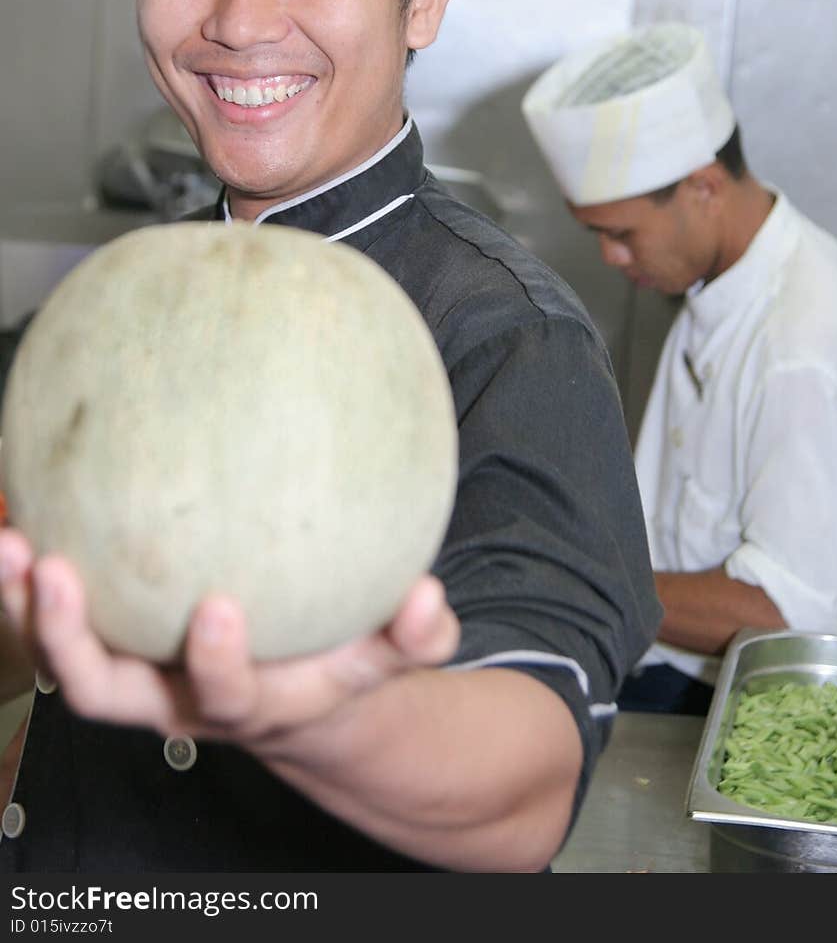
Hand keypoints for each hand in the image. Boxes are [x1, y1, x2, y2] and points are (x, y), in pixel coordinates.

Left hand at [0, 526, 458, 766]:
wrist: (290, 698)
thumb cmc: (335, 666)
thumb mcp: (386, 656)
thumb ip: (414, 635)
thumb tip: (429, 597)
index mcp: (240, 701)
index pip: (219, 696)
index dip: (213, 662)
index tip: (217, 608)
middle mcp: (169, 695)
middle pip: (100, 690)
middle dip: (68, 637)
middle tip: (51, 570)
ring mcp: (132, 668)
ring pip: (60, 652)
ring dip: (21, 604)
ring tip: (8, 535)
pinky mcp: (112, 636)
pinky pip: (57, 607)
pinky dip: (31, 570)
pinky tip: (25, 501)